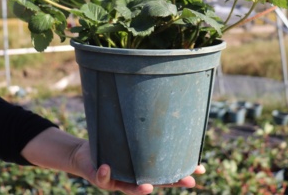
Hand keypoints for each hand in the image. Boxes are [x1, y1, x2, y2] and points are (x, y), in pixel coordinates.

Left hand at [22, 127, 204, 194]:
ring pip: (129, 188)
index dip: (182, 170)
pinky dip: (104, 173)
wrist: (86, 154)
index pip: (166, 170)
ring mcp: (117, 178)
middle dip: (172, 182)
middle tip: (190, 182)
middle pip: (156, 183)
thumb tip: (159, 101)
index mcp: (142, 167)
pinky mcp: (100, 176)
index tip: (201, 168)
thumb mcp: (127, 133)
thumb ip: (140, 126)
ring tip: (149, 188)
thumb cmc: (111, 142)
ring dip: (139, 188)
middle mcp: (133, 176)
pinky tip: (107, 166)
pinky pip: (102, 176)